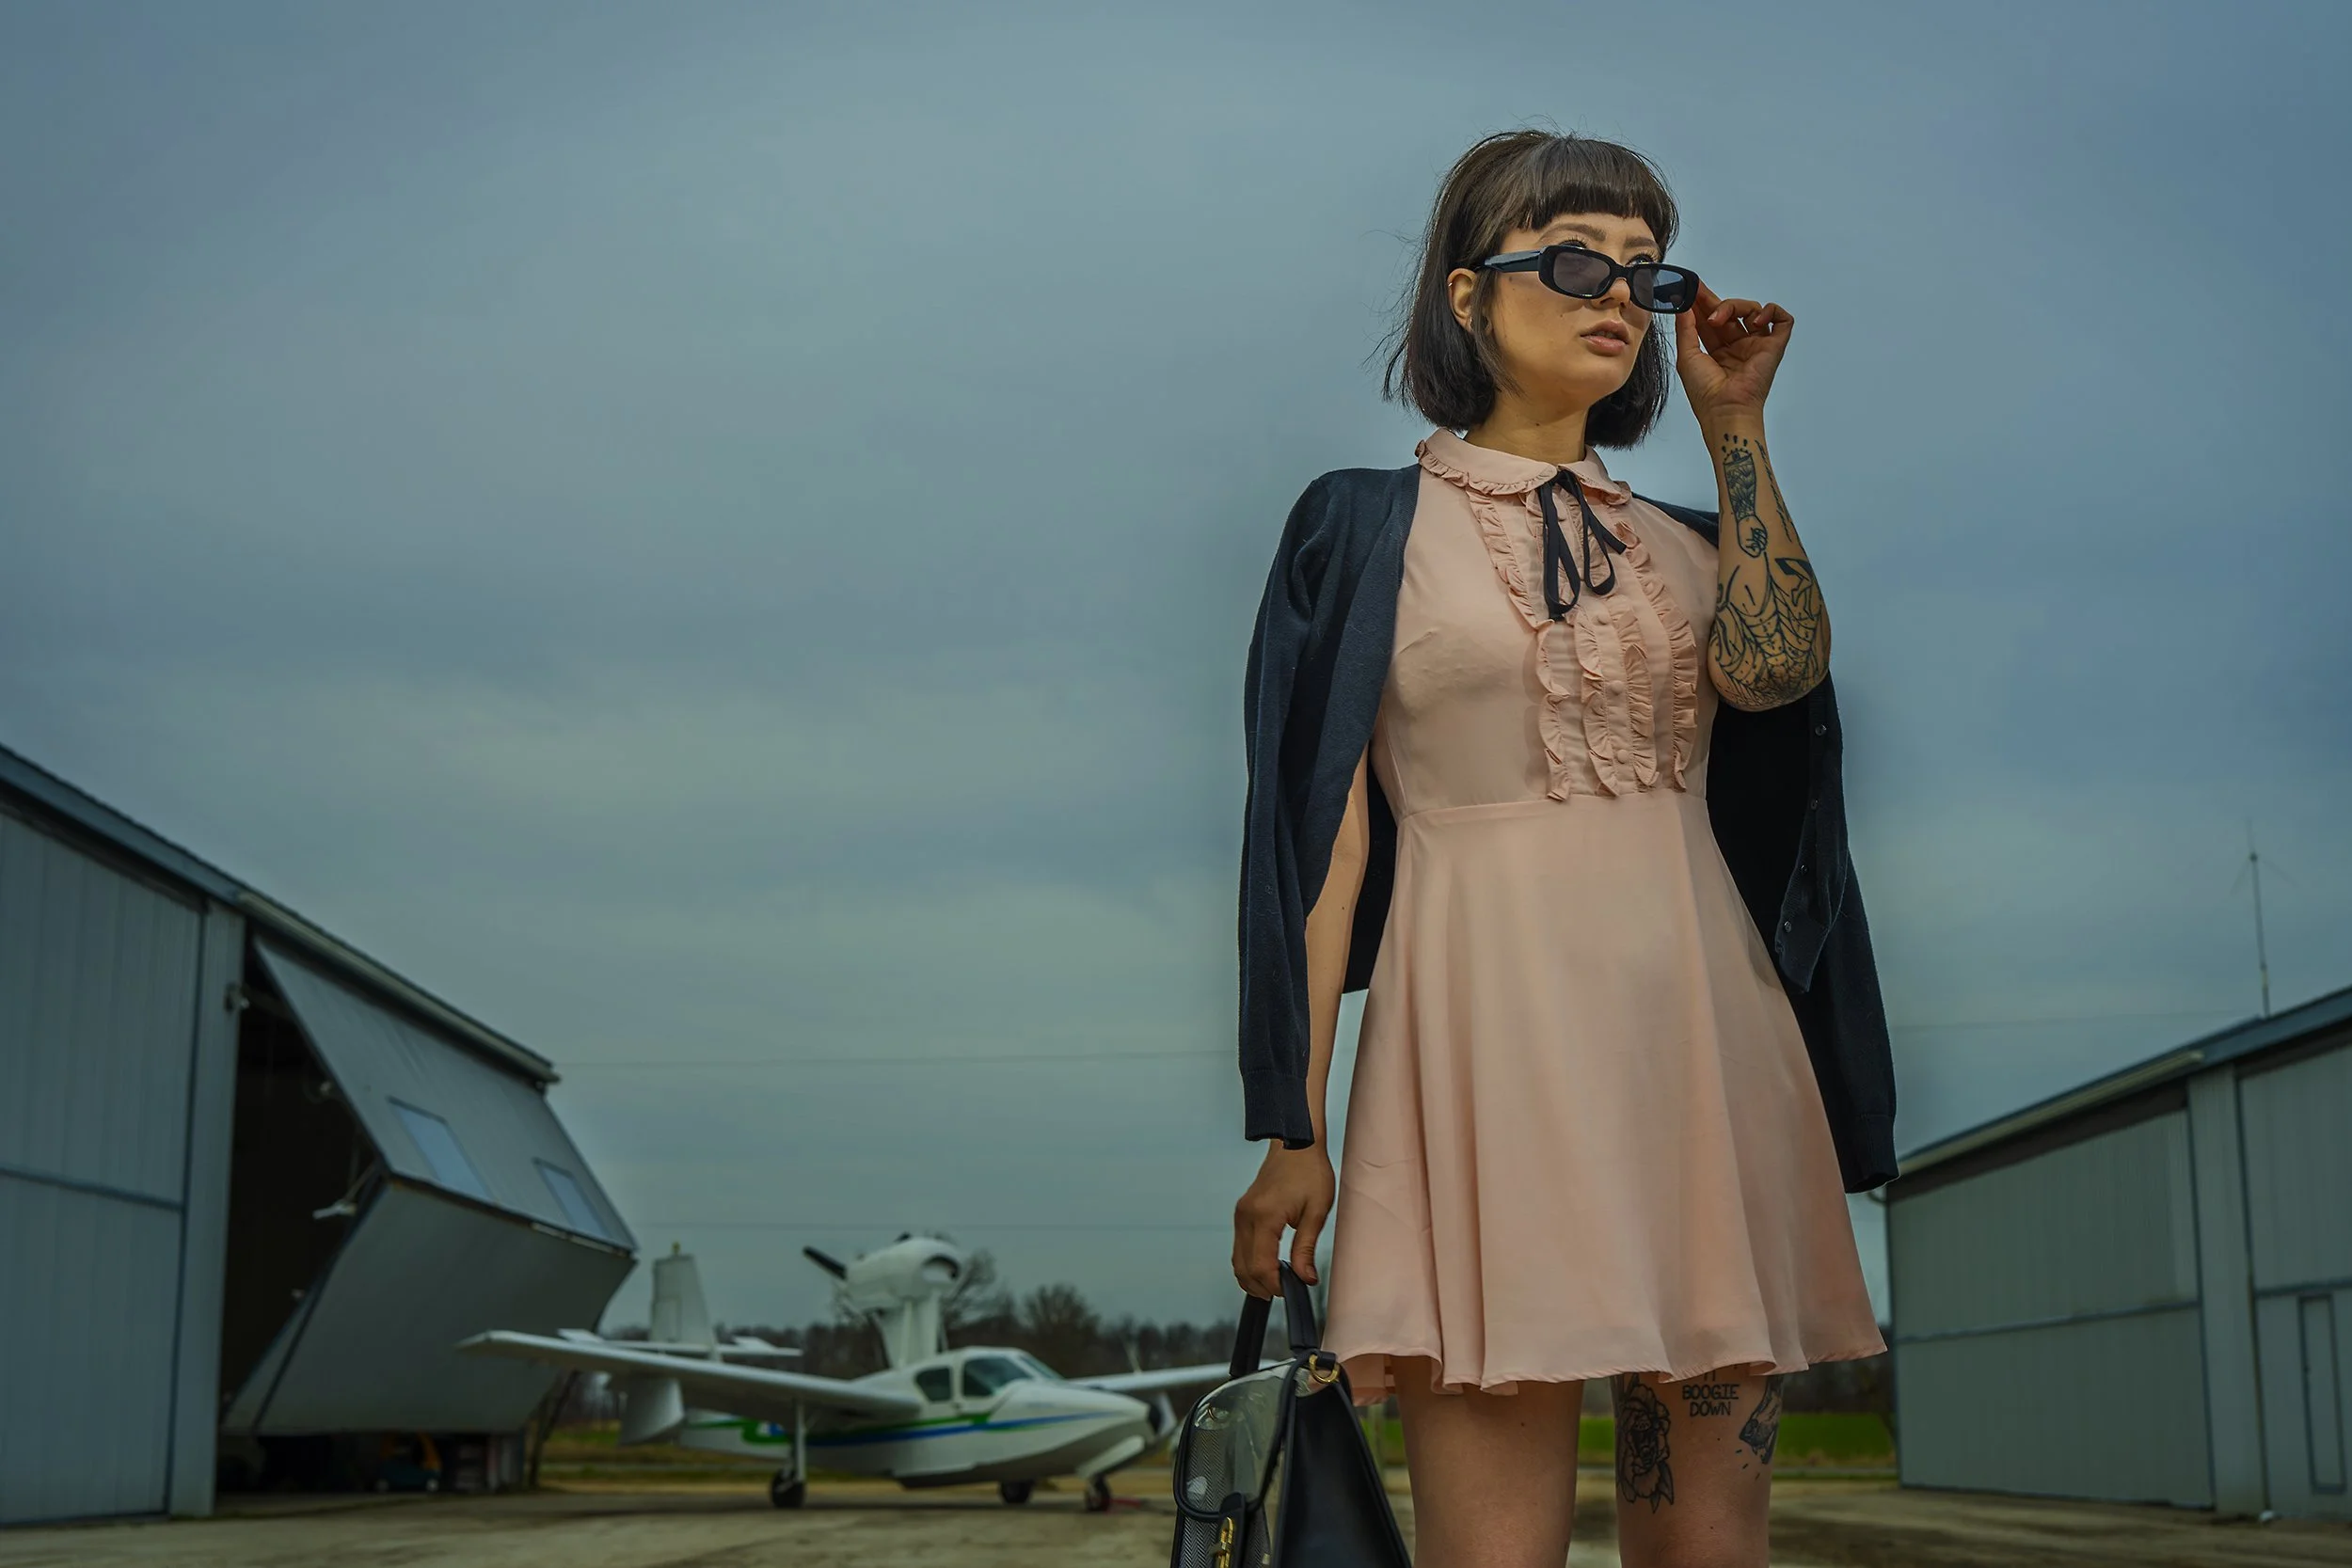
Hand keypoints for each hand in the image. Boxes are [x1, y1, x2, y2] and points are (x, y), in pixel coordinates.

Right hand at [1231, 1142, 1333, 1298]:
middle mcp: (1246, 1216)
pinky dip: (1249, 1263)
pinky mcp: (1242, 1213)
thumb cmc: (1310, 1172)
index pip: (1261, 1265)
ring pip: (1237, 1260)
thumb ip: (1306, 1247)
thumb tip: (1305, 1279)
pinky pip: (1239, 1247)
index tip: (1292, 1290)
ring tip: (1276, 1284)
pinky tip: (1267, 1268)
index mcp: (1265, 1216)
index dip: (1275, 1284)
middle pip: (1243, 1267)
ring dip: (1253, 1277)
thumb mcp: (1316, 1211)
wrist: (1296, 1144)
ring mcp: (1241, 1214)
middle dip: (1261, 1286)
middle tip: (1285, 1291)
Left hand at [1674, 280, 1792, 425]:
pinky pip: (1783, 320)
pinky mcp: (1774, 347)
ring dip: (1734, 306)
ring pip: (1752, 310)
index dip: (1701, 304)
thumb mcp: (1687, 356)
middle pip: (1730, 312)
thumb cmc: (1705, 392)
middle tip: (1698, 291)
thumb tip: (1683, 306)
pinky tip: (1755, 320)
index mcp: (1717, 351)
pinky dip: (1771, 312)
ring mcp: (1757, 345)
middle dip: (1713, 300)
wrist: (1725, 409)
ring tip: (1718, 318)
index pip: (1711, 320)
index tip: (1689, 289)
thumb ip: (1686, 329)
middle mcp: (1738, 346)